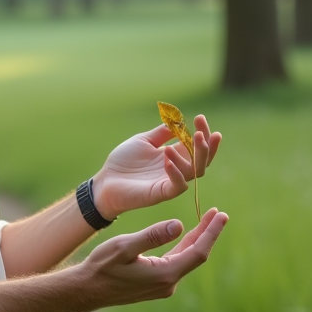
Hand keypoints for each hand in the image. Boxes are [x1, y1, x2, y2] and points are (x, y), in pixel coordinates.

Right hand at [77, 208, 227, 308]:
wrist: (87, 290)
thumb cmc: (102, 266)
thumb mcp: (124, 246)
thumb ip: (152, 236)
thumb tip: (179, 225)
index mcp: (165, 274)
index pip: (198, 251)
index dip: (211, 232)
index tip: (221, 216)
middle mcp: (169, 283)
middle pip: (196, 255)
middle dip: (207, 233)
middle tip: (218, 214)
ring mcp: (163, 286)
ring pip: (186, 259)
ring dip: (196, 239)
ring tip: (206, 221)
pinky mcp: (156, 285)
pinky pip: (176, 263)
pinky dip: (184, 247)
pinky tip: (185, 236)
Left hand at [92, 115, 221, 218]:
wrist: (105, 181)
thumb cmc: (123, 161)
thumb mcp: (144, 141)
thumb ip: (162, 133)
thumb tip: (179, 122)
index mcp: (174, 155)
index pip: (196, 145)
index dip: (202, 132)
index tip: (200, 118)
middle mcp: (177, 169)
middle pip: (202, 160)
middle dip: (206, 145)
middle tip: (201, 132)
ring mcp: (170, 181)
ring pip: (195, 172)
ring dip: (192, 156)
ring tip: (179, 143)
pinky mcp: (161, 193)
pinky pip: (178, 186)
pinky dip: (176, 173)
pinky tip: (168, 160)